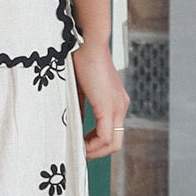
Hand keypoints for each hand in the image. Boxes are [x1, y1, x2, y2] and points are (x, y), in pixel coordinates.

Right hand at [71, 38, 129, 158]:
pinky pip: (105, 136)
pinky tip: (79, 144)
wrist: (87, 42)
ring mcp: (117, 107)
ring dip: (95, 151)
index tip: (80, 145)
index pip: (113, 133)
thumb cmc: (81, 59)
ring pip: (113, 143)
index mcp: (116, 101)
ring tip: (79, 151)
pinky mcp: (108, 106)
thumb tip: (75, 123)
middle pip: (116, 143)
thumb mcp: (81, 89)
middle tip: (80, 153)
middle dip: (97, 152)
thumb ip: (82, 107)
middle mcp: (121, 106)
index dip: (97, 144)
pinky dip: (92, 145)